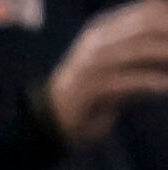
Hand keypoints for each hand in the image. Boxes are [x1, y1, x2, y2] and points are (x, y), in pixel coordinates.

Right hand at [44, 0, 167, 144]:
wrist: (51, 120)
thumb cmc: (93, 92)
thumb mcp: (117, 62)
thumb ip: (141, 46)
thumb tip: (166, 39)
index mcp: (104, 28)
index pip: (148, 11)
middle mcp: (97, 41)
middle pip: (147, 25)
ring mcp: (91, 64)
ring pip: (139, 49)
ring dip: (166, 54)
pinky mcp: (89, 89)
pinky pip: (128, 80)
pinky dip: (152, 82)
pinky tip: (166, 87)